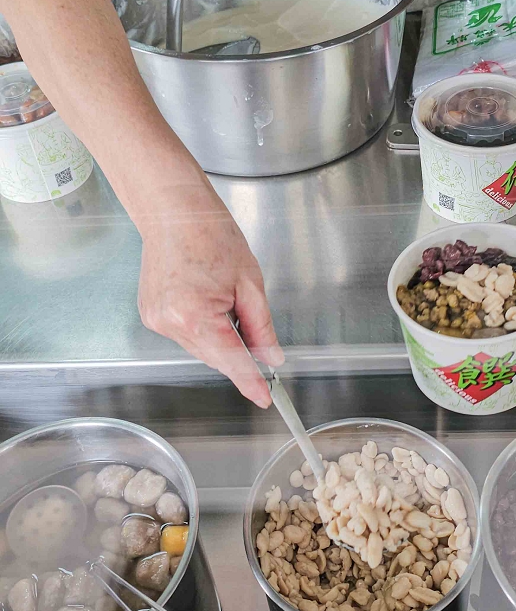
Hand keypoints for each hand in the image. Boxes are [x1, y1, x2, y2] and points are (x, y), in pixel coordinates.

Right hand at [137, 185, 281, 406]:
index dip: (250, 381)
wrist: (174, 212)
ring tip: (219, 293)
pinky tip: (201, 295)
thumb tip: (270, 357)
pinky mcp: (150, 315)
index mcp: (195, 316)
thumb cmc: (210, 235)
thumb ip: (261, 326)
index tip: (264, 398)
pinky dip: (200, 324)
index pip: (231, 361)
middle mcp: (170, 324)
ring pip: (200, 346)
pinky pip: (184, 333)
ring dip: (217, 333)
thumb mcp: (250, 282)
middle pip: (215, 356)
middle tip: (244, 311)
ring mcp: (156, 320)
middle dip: (236, 346)